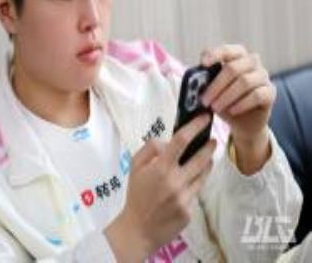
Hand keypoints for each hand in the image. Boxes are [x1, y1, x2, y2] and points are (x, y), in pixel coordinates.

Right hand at [104, 115, 215, 261]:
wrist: (138, 229)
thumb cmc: (136, 195)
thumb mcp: (135, 167)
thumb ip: (149, 149)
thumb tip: (166, 142)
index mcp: (161, 168)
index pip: (181, 141)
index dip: (194, 126)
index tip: (204, 118)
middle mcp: (175, 181)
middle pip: (200, 158)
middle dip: (209, 147)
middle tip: (212, 140)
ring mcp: (184, 197)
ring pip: (203, 175)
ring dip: (207, 163)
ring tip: (207, 157)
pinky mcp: (190, 211)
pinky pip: (196, 191)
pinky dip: (195, 182)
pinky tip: (191, 180)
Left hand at [199, 44, 274, 172]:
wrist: (242, 121)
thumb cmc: (223, 99)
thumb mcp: (211, 88)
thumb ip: (205, 80)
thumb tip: (195, 79)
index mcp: (236, 55)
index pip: (226, 50)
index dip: (215, 54)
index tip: (203, 63)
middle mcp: (252, 62)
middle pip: (233, 68)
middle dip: (216, 85)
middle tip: (204, 100)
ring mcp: (263, 76)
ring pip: (245, 81)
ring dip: (226, 96)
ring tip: (215, 107)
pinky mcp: (270, 92)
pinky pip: (257, 95)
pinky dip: (242, 104)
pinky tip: (231, 111)